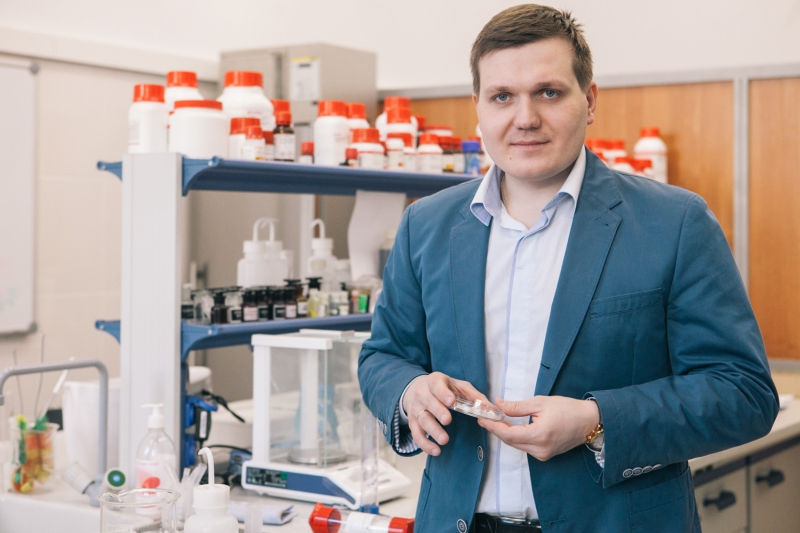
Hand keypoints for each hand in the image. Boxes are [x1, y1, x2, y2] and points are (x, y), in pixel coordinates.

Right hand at [402, 372, 489, 456]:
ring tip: (444, 440)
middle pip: (429, 403)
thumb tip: (491, 408)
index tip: (451, 401)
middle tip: (447, 420)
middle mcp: (422, 394)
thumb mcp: (458, 386)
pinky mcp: (413, 423)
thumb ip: (474, 396)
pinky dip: (425, 444)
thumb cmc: (442, 389)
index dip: (443, 393)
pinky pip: (417, 435)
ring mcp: (416, 409)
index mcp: (434, 382)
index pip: (437, 386)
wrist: (416, 390)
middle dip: (438, 412)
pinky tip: (435, 450)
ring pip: (423, 420)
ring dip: (433, 430)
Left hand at [478, 396, 599, 460]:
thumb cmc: (567, 408)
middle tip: (486, 416)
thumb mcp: (540, 403)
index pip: (508, 434)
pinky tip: (510, 427)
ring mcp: (543, 455)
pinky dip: (516, 437)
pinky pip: (524, 447)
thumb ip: (516, 407)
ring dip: (505, 433)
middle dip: (497, 429)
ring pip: (516, 445)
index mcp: (539, 435)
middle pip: (510, 441)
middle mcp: (540, 449)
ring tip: (495, 420)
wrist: (589, 421)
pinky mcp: (545, 455)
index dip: (493, 427)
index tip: (482, 418)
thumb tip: (497, 405)